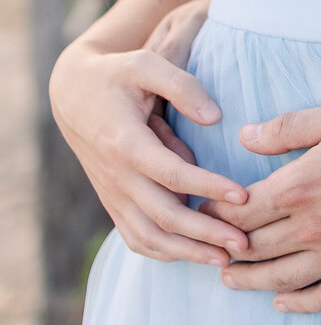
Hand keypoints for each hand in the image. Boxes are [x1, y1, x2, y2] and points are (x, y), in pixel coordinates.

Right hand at [49, 5, 249, 267]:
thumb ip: (182, 87)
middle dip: (206, 234)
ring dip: (188, 252)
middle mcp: (117, 176)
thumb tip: (215, 118)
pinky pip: (136, 237)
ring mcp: (113, 194)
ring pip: (149, 237)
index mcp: (126, 143)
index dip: (208, 187)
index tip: (243, 196)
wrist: (72, 95)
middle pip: (164, 216)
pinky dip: (164, 252)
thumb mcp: (146, 65)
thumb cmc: (116, 75)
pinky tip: (194, 255)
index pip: (172, 174)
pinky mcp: (113, 202)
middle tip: (245, 243)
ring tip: (226, 259)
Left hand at [203, 101, 320, 312]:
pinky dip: (297, 303)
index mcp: (298, 188)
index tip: (202, 210)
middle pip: (253, 247)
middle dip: (225, 247)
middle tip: (208, 247)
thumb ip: (286, 129)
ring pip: (279, 277)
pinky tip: (283, 302)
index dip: (215, 211)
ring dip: (249, 281)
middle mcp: (311, 229)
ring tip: (231, 279)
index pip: (240, 209)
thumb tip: (244, 137)